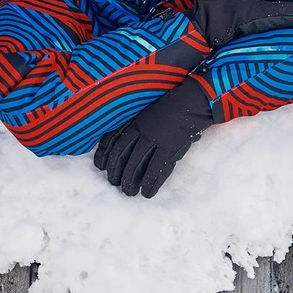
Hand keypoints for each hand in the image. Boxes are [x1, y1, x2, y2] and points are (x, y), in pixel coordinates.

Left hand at [94, 77, 211, 197]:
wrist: (193, 100)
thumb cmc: (175, 103)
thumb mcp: (151, 109)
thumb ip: (140, 121)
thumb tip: (129, 134)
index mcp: (136, 120)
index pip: (115, 140)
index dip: (106, 154)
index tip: (99, 166)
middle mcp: (142, 130)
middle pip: (122, 154)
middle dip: (116, 171)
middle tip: (113, 183)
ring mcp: (155, 138)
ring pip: (136, 163)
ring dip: (130, 180)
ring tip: (128, 192)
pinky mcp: (169, 147)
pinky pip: (156, 168)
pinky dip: (150, 182)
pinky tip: (146, 192)